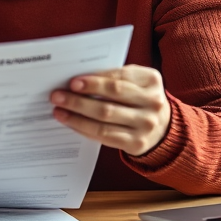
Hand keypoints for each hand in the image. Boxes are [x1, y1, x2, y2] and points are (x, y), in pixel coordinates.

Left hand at [49, 65, 170, 156]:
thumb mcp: (135, 82)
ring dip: (77, 114)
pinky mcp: (136, 143)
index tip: (73, 82)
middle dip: (81, 96)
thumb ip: (113, 77)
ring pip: (105, 118)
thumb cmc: (139, 98)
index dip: (95, 80)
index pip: (119, 77)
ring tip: (59, 110)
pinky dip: (84, 128)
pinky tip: (70, 122)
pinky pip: (105, 135)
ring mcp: (146, 124)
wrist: (162, 128)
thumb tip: (76, 81)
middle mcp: (152, 102)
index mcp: (151, 80)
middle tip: (58, 94)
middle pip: (112, 97)